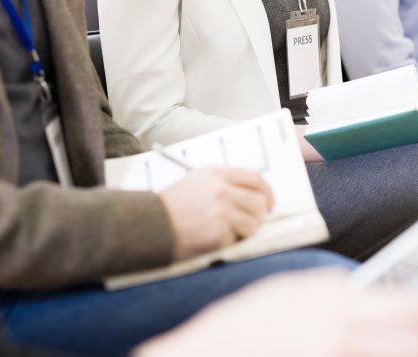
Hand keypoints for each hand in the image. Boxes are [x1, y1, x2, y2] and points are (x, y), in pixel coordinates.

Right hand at [136, 269, 417, 356]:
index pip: (412, 306)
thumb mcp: (300, 292)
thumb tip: (390, 303)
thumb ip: (345, 295)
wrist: (208, 353)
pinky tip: (367, 355)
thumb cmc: (254, 323)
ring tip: (393, 347)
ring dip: (409, 355)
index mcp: (336, 304)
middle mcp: (341, 338)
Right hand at [159, 168, 274, 259]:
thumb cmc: (171, 207)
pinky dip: (229, 242)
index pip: (255, 179)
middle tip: (254, 222)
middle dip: (260, 215)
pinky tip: (211, 238)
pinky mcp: (218, 234)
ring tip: (227, 232)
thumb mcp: (196, 182)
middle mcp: (220, 190)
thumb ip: (224, 184)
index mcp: (215, 174)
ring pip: (253, 224)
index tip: (269, 203)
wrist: (149, 225)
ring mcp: (220, 212)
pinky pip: (237, 240)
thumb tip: (255, 197)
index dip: (267, 192)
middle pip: (259, 202)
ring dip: (245, 231)